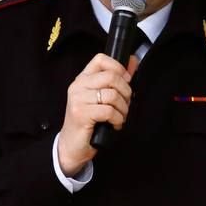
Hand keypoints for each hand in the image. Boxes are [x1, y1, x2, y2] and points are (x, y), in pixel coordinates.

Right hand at [58, 53, 136, 174]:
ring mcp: (78, 99)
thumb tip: (133, 61)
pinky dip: (118, 119)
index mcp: (82, 79)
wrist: (72, 146)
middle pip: (111, 77)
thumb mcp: (102, 98)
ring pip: (113, 95)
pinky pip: (109, 111)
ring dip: (123, 109)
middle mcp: (78, 86)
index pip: (101, 59)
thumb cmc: (89, 122)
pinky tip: (114, 124)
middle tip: (124, 105)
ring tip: (119, 117)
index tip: (125, 81)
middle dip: (126, 92)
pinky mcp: (81, 114)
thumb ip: (117, 79)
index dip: (118, 68)